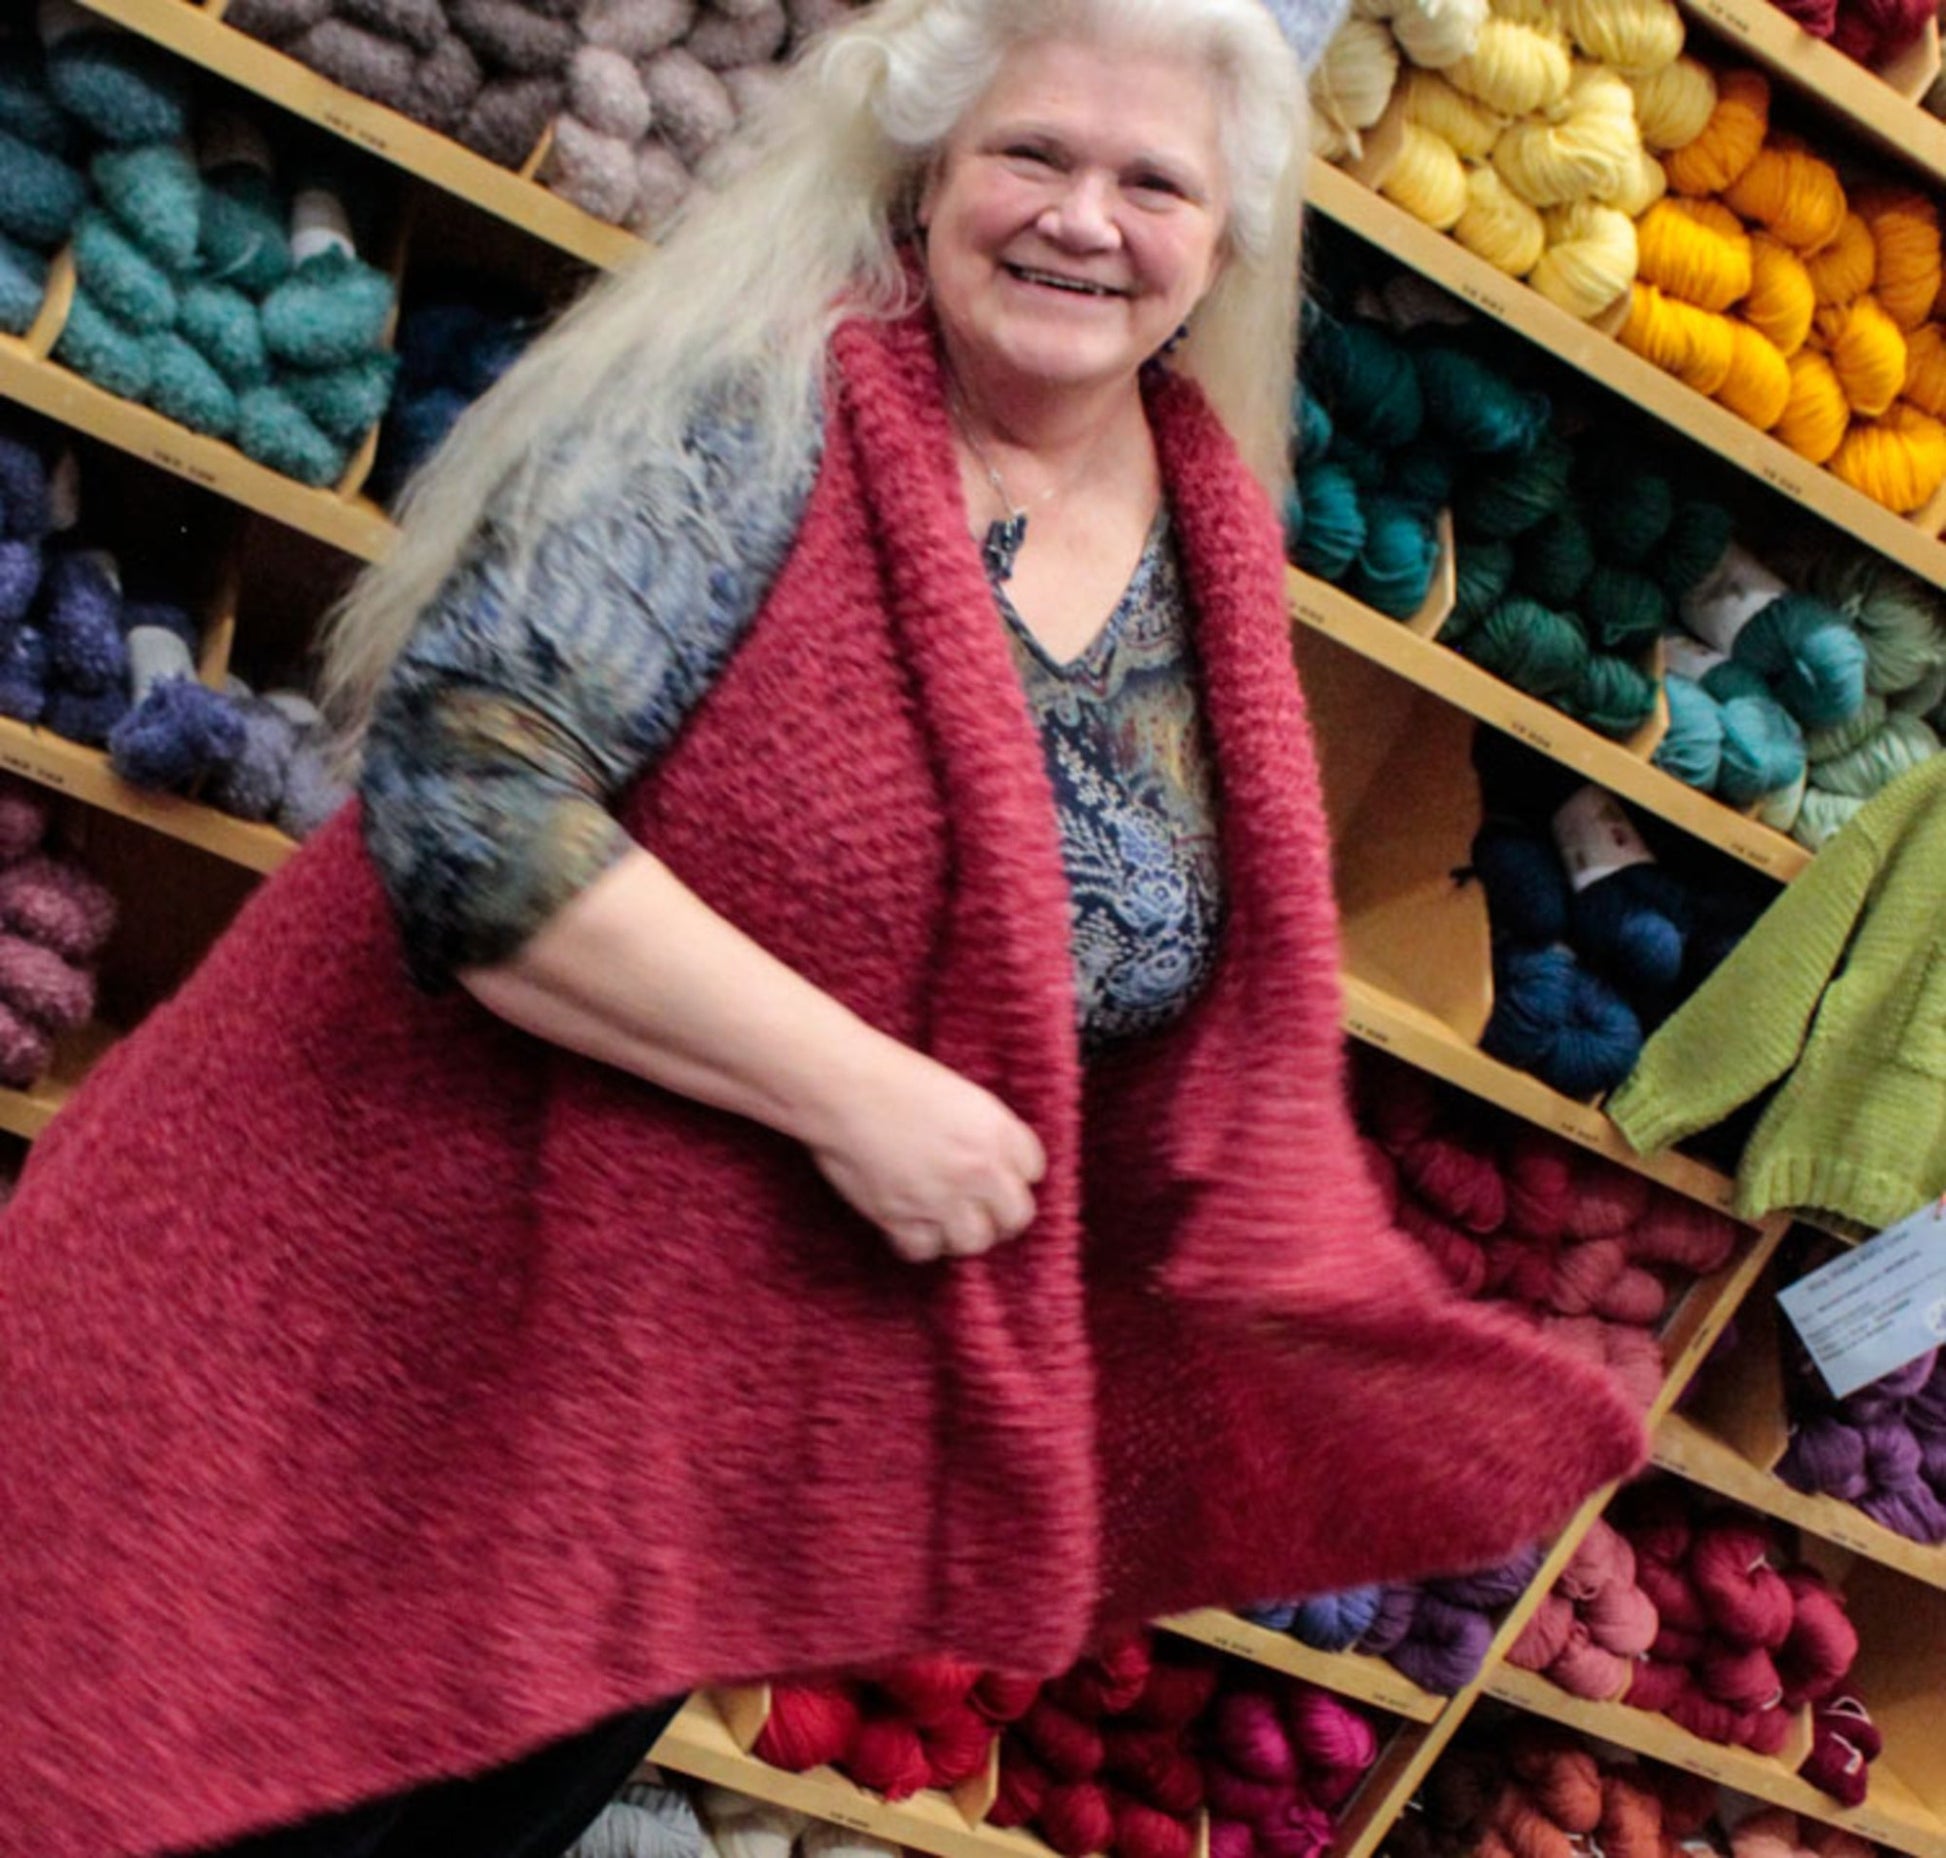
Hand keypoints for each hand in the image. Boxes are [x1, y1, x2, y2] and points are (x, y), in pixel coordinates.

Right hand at [807, 1040, 1047, 1262]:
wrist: (842, 1087)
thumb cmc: (891, 1076)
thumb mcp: (957, 1093)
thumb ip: (983, 1131)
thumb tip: (991, 1161)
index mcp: (997, 1131)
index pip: (1034, 1170)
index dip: (1014, 1174)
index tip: (999, 1177)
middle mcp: (978, 1169)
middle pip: (1016, 1216)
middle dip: (1000, 1215)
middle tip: (981, 1211)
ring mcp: (942, 1198)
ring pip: (974, 1241)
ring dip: (961, 1233)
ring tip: (944, 1219)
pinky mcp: (902, 1218)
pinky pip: (925, 1250)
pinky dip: (918, 1241)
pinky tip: (909, 1224)